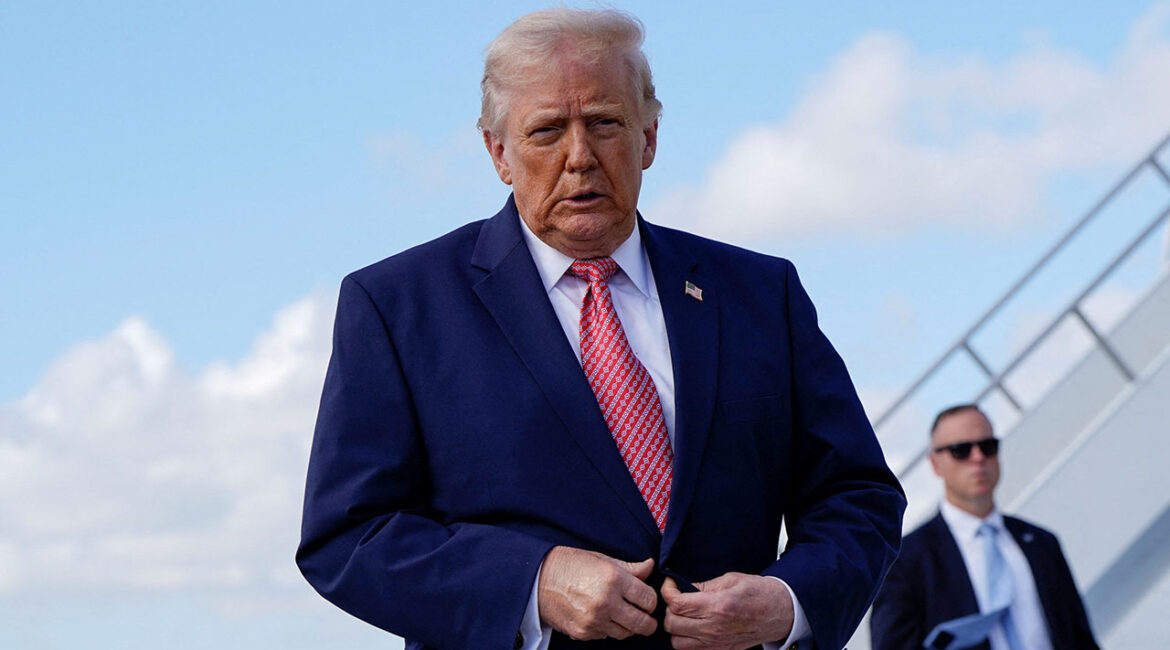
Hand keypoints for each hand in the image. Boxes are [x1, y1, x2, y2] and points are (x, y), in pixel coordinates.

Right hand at [537, 546, 657, 640]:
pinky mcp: (583, 632)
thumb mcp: (602, 560)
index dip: (651, 600)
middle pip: (642, 623)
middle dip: (648, 621)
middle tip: (644, 616)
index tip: (646, 599)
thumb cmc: (571, 565)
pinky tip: (602, 616)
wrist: (539, 578)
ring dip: (628, 626)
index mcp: (614, 579)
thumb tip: (650, 566)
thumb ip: (630, 568)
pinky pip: (606, 636)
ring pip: (625, 633)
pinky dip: (608, 629)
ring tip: (622, 614)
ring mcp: (594, 620)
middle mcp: (606, 602)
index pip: (649, 599)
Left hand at [662, 572, 793, 649]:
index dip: (667, 591)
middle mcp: (714, 628)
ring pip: (677, 642)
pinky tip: (693, 627)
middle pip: (672, 624)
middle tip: (677, 598)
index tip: (671, 584)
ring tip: (684, 615)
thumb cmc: (758, 593)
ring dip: (675, 628)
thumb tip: (683, 588)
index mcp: (717, 606)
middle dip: (668, 609)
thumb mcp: (730, 579)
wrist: (780, 613)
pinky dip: (686, 640)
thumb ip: (704, 585)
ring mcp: (716, 643)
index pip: (677, 604)